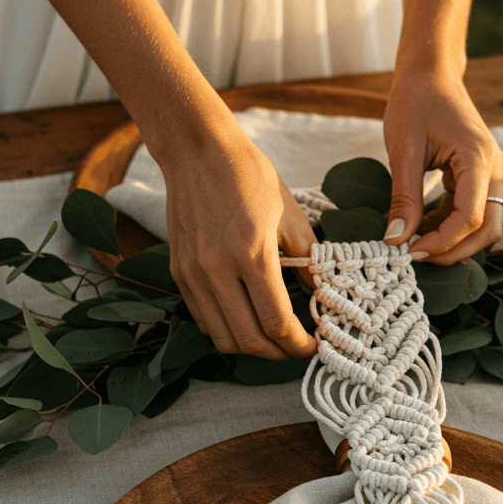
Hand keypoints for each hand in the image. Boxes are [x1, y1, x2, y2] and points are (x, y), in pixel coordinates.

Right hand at [161, 131, 317, 359]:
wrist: (198, 150)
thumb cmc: (249, 175)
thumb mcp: (290, 214)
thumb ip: (308, 260)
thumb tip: (324, 294)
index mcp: (251, 254)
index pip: (276, 322)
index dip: (298, 345)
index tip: (313, 346)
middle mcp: (217, 270)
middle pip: (248, 340)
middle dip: (278, 353)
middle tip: (296, 348)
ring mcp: (193, 274)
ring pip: (221, 338)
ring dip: (250, 347)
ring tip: (272, 338)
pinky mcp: (178, 272)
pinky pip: (202, 319)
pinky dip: (225, 330)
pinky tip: (244, 318)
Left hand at [382, 73, 502, 262]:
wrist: (431, 75)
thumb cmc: (415, 103)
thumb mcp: (403, 150)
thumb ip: (403, 198)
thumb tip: (397, 240)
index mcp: (478, 158)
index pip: (469, 217)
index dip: (441, 242)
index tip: (409, 252)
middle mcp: (495, 168)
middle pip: (487, 229)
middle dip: (453, 251)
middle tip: (414, 257)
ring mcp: (492, 172)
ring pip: (484, 225)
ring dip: (452, 241)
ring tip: (414, 240)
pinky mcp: (482, 176)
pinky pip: (473, 212)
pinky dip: (449, 226)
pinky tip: (420, 224)